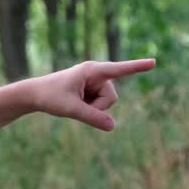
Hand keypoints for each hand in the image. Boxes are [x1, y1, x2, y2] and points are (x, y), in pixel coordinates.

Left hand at [27, 58, 155, 130]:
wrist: (34, 95)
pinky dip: (90, 109)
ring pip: (107, 104)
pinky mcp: (92, 90)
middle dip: (98, 107)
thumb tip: (112, 127)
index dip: (137, 67)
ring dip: (93, 109)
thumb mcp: (70, 109)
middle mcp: (96, 74)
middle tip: (75, 103)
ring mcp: (95, 82)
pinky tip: (76, 103)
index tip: (154, 62)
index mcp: (92, 71)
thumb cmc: (50, 97)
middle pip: (112, 98)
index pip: (119, 70)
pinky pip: (100, 105)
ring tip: (74, 102)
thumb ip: (92, 118)